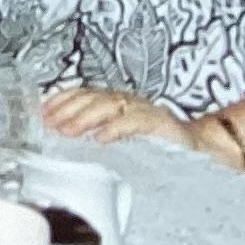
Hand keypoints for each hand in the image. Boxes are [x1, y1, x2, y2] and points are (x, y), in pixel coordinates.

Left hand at [42, 85, 199, 151]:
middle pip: (92, 97)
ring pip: (110, 106)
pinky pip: (135, 122)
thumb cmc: (158, 147)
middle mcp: (128, 102)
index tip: (42, 112)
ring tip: (68, 130)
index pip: (83, 94)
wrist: (202, 150)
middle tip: (50, 124)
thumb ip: (95, 134)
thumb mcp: (121, 139)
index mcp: (116, 103)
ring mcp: (145, 110)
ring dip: (85, 117)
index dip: (61, 100)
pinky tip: (102, 137)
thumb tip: (60, 139)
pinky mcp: (161, 123)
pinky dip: (116, 128)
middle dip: (68, 109)